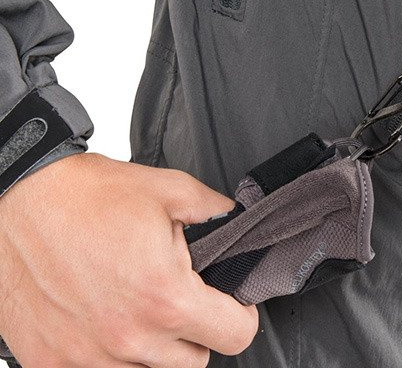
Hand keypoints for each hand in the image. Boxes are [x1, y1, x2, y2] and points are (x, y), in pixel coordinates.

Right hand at [0, 153, 257, 366]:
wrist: (15, 200)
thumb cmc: (82, 196)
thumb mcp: (168, 190)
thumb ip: (216, 213)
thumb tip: (239, 222)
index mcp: (165, 298)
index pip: (236, 336)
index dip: (240, 314)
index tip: (229, 301)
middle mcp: (130, 337)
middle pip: (196, 360)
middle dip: (198, 329)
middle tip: (178, 296)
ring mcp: (89, 358)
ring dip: (155, 345)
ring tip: (137, 303)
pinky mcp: (54, 364)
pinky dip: (113, 354)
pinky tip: (105, 318)